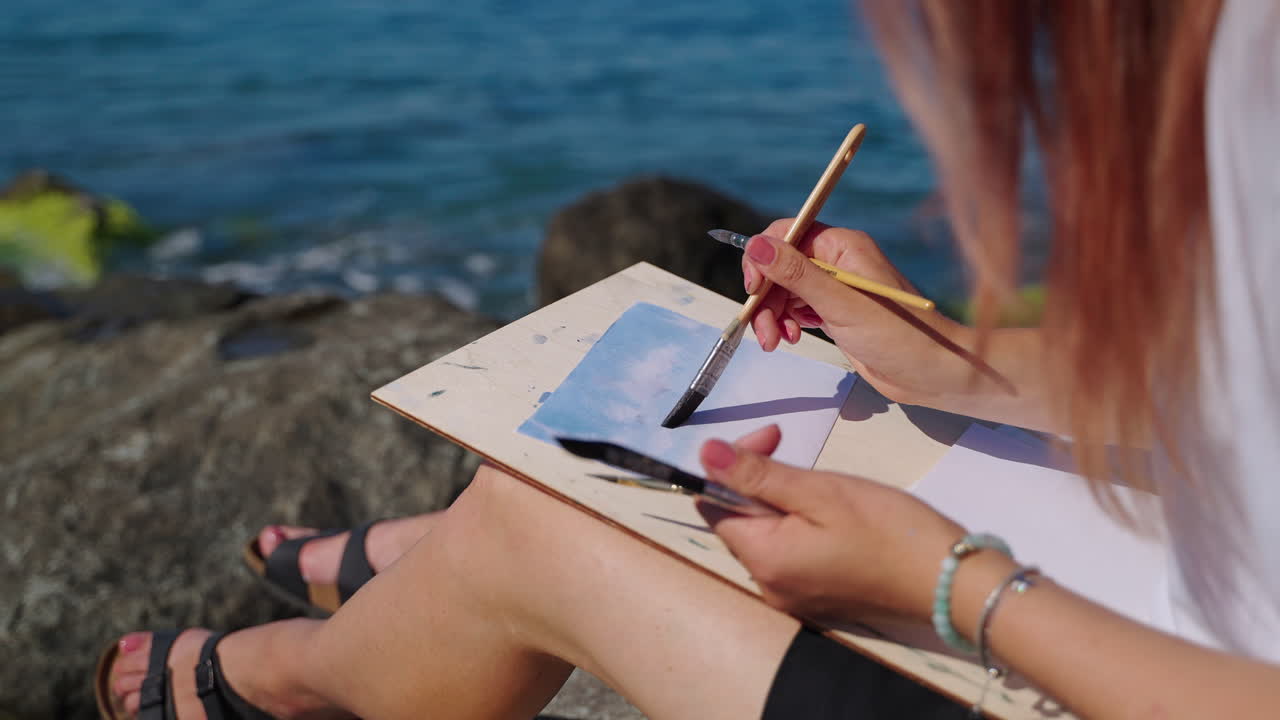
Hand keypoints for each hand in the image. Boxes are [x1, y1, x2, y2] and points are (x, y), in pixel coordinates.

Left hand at [697, 426, 963, 624]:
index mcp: (762, 559)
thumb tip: (703, 454)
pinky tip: (832, 514)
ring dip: (780, 501)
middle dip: (758, 479)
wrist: (952, 586)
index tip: (773, 437)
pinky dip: (798, 526)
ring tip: (822, 484)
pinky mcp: (817, 600)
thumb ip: (758, 475)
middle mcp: (767, 586)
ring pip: (765, 535)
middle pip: (738, 521)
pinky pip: (789, 555)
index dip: (732, 465)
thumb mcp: (821, 492)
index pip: (714, 504)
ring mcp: (792, 598)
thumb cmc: (889, 531)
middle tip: (794, 449)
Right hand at [742, 219, 963, 405]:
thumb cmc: (898, 335)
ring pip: (784, 291)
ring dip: (772, 314)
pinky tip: (792, 338)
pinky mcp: (834, 312)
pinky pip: (797, 309)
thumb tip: (756, 245)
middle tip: (764, 331)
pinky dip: (787, 323)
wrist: (931, 372)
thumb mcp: (840, 304)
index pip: (787, 235)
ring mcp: (835, 288)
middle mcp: (837, 261)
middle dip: (766, 297)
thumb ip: (796, 275)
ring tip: (777, 341)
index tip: (753, 289)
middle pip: (780, 267)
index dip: (763, 259)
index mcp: (842, 246)